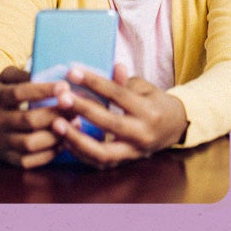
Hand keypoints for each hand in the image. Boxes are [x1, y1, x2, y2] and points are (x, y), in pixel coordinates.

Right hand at [0, 66, 70, 168]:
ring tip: (74, 125)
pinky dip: (49, 153)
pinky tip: (64, 142)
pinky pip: (29, 160)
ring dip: (56, 135)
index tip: (65, 86)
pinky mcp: (6, 157)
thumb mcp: (5, 78)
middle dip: (56, 114)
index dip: (43, 90)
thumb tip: (50, 75)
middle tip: (75, 107)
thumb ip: (24, 74)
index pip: (19, 93)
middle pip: (29, 120)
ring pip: (30, 143)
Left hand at [52, 64, 187, 169]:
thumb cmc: (154, 102)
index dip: (94, 83)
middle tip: (61, 98)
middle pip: (110, 123)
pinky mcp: (124, 162)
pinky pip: (99, 163)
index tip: (72, 72)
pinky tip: (63, 140)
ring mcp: (133, 152)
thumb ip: (125, 81)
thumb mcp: (145, 87)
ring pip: (102, 153)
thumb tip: (114, 66)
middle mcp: (142, 134)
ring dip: (77, 139)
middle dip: (83, 110)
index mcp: (148, 111)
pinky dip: (80, 153)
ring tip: (57, 124)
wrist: (174, 128)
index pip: (118, 95)